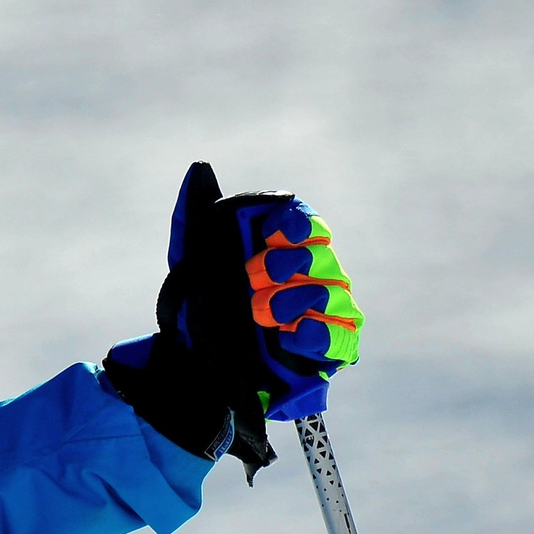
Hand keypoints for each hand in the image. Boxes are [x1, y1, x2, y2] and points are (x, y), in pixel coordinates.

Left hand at [101, 162, 362, 479]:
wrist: (195, 363)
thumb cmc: (200, 307)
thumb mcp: (189, 260)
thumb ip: (192, 216)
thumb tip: (198, 170)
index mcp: (284, 249)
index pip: (306, 224)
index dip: (294, 225)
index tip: (270, 234)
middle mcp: (311, 275)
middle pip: (321, 256)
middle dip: (283, 265)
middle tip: (252, 279)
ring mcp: (325, 312)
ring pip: (335, 292)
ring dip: (297, 298)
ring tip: (264, 314)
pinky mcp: (332, 349)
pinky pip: (344, 336)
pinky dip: (321, 333)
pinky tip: (294, 334)